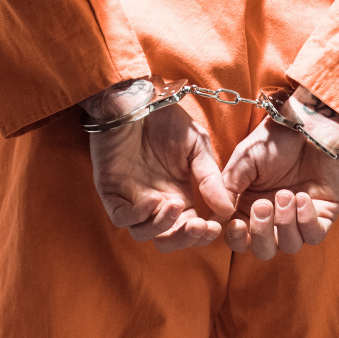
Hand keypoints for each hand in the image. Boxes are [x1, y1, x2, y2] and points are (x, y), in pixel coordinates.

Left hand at [85, 83, 235, 251]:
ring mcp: (132, 198)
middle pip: (167, 238)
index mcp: (179, 195)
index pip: (190, 228)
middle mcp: (156, 201)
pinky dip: (138, 216)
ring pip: (144, 233)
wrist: (137, 99)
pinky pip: (121, 217)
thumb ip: (210, 178)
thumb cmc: (167, 119)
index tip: (215, 227)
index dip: (202, 234)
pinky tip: (153, 200)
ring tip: (174, 206)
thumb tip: (227, 210)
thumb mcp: (198, 147)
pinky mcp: (111, 191)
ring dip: (162, 227)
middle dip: (184, 238)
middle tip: (198, 226)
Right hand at [220, 87, 338, 258]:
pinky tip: (302, 198)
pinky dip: (306, 222)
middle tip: (264, 205)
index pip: (239, 239)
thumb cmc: (274, 139)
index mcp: (248, 207)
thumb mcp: (243, 160)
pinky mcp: (322, 215)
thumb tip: (219, 216)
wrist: (308, 124)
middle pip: (263, 250)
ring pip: (289, 246)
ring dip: (285, 223)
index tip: (237, 223)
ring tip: (287, 194)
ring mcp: (298, 219)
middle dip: (262, 233)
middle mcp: (272, 218)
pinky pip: (313, 236)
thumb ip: (229, 187)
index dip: (237, 238)